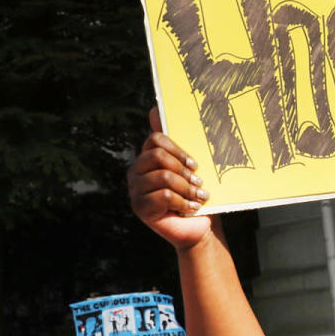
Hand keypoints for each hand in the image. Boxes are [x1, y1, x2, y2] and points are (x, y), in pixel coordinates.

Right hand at [127, 107, 213, 249]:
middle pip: (157, 155)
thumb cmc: (195, 195)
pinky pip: (163, 195)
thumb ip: (176, 143)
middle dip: (183, 169)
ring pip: (163, 176)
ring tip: (198, 197)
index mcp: (147, 158)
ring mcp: (135, 190)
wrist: (199, 227)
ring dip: (187, 188)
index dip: (178, 149)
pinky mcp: (139, 208)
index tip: (195, 164)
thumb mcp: (189, 167)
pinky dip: (183, 202)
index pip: (156, 139)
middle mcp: (136, 172)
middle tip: (199, 182)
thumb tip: (154, 108)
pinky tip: (191, 208)